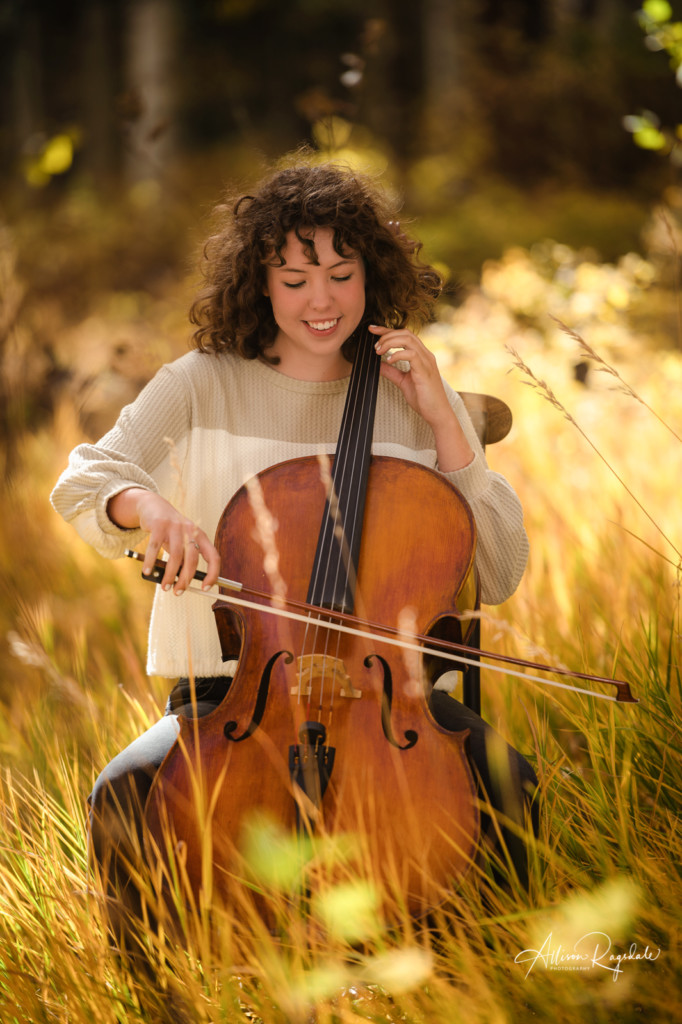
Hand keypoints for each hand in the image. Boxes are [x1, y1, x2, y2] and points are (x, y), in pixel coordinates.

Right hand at [107, 488, 220, 593]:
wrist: (154, 506)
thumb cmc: (170, 531)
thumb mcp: (181, 543)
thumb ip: (184, 559)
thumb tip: (182, 583)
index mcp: (201, 536)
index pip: (214, 557)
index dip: (213, 574)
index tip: (205, 588)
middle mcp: (191, 531)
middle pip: (192, 559)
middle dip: (185, 579)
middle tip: (177, 592)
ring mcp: (175, 527)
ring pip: (175, 556)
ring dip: (169, 575)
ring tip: (164, 586)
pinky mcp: (159, 525)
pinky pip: (155, 547)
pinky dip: (151, 562)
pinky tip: (147, 571)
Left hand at [369, 324, 473, 472]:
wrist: (437, 414)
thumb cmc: (424, 399)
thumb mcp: (402, 382)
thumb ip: (391, 372)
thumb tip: (377, 364)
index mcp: (421, 356)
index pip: (404, 335)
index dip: (387, 330)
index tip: (372, 329)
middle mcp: (425, 355)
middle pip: (406, 333)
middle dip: (387, 334)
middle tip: (374, 345)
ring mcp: (426, 361)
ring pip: (408, 340)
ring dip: (390, 342)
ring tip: (378, 351)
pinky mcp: (425, 371)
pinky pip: (411, 354)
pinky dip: (397, 354)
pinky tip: (388, 360)